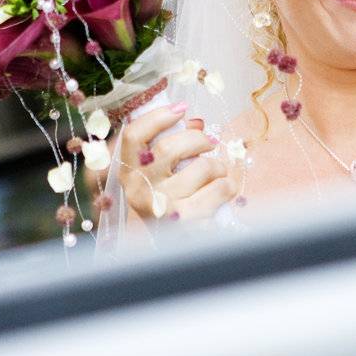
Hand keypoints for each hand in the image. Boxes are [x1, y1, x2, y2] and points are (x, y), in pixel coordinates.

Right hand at [116, 103, 240, 223]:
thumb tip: (196, 122)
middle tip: (210, 143)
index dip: (157, 117)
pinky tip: (224, 190)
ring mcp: (160, 205)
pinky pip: (219, 188)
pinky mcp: (185, 220)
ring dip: (218, 166)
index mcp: (128, 171)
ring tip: (217, 173)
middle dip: (199, 139)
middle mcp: (138, 188)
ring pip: (202, 166)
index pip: (133, 135)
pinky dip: (228, 185)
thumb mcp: (160, 174)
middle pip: (171, 146)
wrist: (171, 246)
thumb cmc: (168, 201)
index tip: (180, 110)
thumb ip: (172, 147)